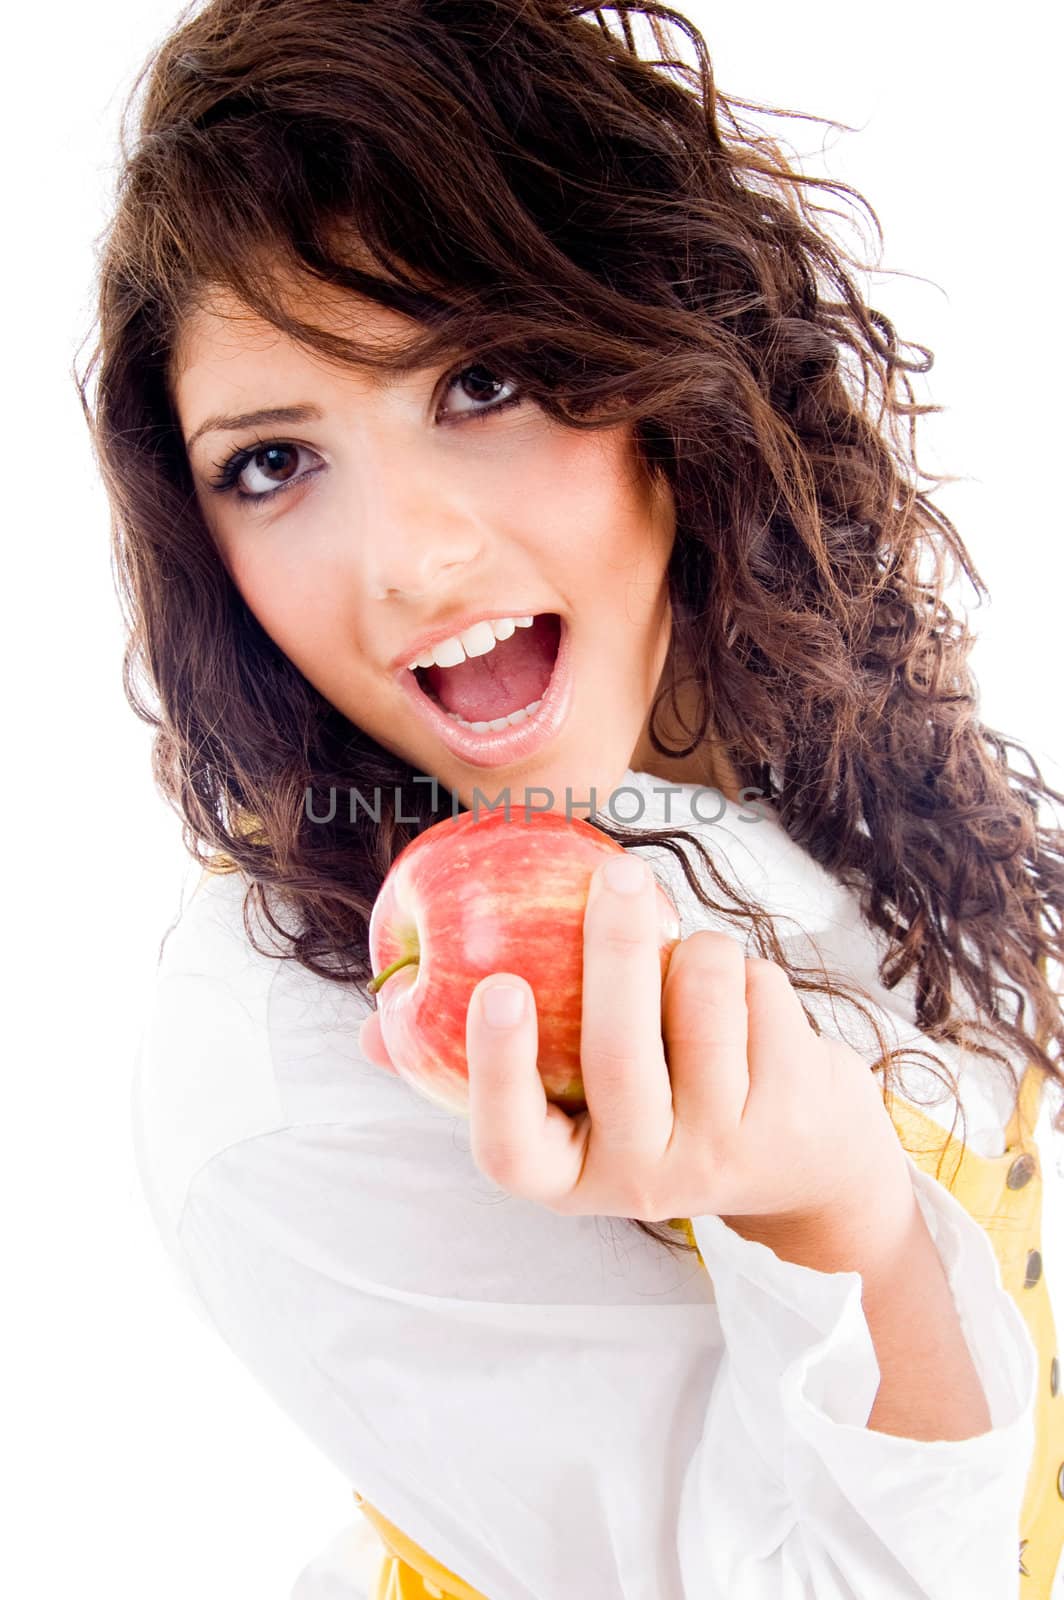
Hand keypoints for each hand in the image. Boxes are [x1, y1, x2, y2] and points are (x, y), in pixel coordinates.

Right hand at [361, 851, 914, 1245]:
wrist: (802, 1167)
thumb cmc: (657, 1107)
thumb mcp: (572, 1106)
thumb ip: (479, 1063)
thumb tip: (372, 1029)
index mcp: (570, 1176)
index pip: (511, 1147)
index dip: (496, 1068)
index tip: (495, 986)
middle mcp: (644, 1179)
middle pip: (620, 1054)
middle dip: (614, 948)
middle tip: (613, 874)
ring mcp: (723, 1152)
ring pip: (703, 996)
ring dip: (698, 948)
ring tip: (694, 964)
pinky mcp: (791, 1114)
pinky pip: (760, 994)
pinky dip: (749, 972)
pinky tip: (749, 1006)